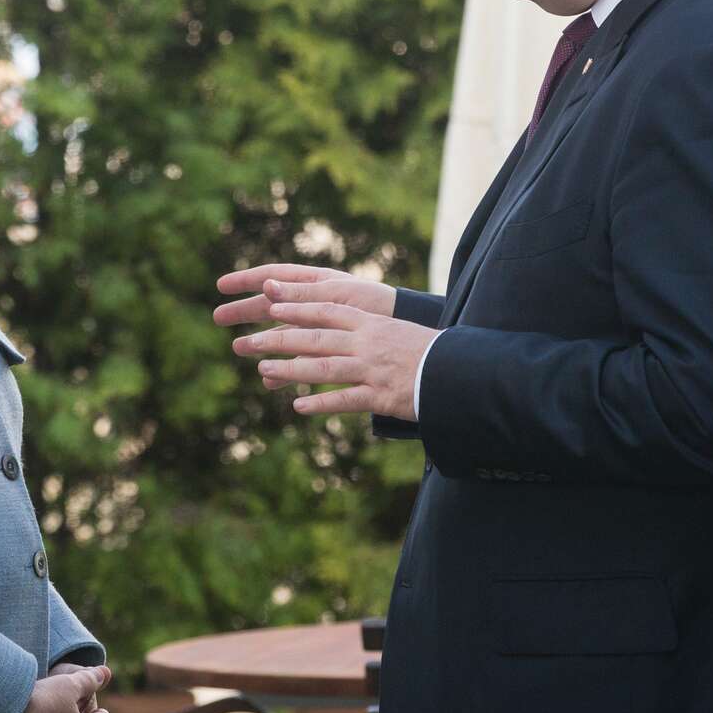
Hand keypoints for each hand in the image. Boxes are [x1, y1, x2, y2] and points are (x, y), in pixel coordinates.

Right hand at [215, 265, 395, 389]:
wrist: (406, 328)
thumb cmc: (376, 303)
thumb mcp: (337, 296)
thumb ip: (303, 295)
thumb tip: (266, 285)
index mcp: (316, 282)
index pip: (274, 275)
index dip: (246, 280)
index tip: (221, 286)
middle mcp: (315, 302)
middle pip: (272, 304)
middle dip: (245, 311)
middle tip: (217, 318)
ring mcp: (320, 326)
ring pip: (283, 333)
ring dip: (262, 341)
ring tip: (239, 349)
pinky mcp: (329, 350)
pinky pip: (301, 359)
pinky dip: (286, 369)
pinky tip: (271, 381)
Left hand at [231, 280, 438, 419]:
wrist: (462, 373)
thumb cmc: (431, 352)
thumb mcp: (397, 331)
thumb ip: (368, 330)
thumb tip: (342, 326)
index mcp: (372, 323)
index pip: (326, 311)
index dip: (296, 307)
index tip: (270, 304)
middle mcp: (367, 343)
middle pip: (314, 338)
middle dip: (279, 339)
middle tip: (250, 340)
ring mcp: (372, 370)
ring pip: (322, 368)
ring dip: (289, 369)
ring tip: (264, 369)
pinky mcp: (380, 397)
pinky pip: (345, 400)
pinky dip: (320, 403)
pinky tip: (299, 407)